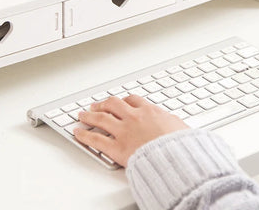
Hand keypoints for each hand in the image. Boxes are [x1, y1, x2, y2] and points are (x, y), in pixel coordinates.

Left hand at [73, 95, 188, 166]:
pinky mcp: (117, 147)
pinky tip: (77, 133)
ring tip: (82, 115)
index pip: (133, 100)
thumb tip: (173, 121)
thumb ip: (171, 121)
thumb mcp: (180, 126)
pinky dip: (84, 135)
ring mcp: (124, 131)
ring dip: (89, 115)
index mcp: (150, 111)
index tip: (119, 102)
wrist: (176, 157)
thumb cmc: (180, 144)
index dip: (123, 100)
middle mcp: (134, 117)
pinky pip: (96, 139)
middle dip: (103, 104)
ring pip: (101, 118)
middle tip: (96, 105)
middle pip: (113, 104)